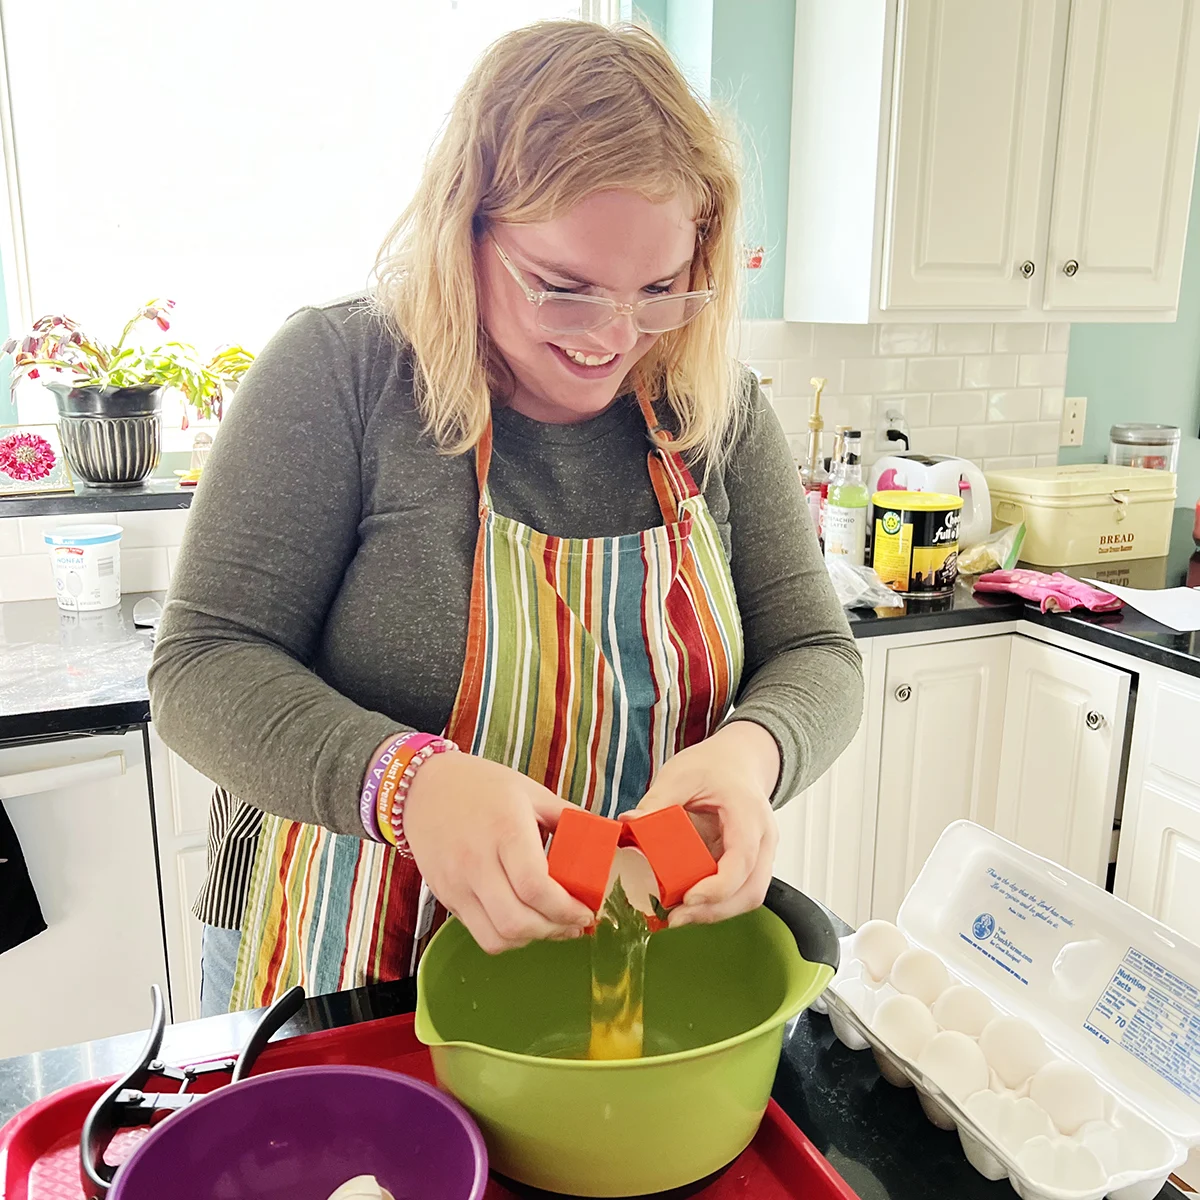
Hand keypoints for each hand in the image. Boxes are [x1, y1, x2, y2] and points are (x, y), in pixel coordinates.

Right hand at [403, 753, 594, 953]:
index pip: (536, 887)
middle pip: (517, 920)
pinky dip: (506, 936)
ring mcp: (457, 883)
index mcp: (505, 830)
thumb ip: (568, 817)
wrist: (422, 787)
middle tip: (575, 924)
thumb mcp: (530, 791)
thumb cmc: (481, 785)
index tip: (587, 911)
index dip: (566, 909)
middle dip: (554, 930)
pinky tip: (522, 920)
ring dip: (531, 939)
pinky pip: (479, 933)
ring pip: (497, 937)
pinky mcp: (446, 896)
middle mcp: (477, 861)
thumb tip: (606, 837)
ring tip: (551, 925)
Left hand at [627, 721, 779, 927]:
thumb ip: (657, 800)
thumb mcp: (681, 774)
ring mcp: (761, 854)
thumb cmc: (714, 766)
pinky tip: (687, 905)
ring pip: (748, 897)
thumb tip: (628, 822)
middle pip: (751, 889)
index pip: (742, 858)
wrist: (738, 761)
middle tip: (674, 918)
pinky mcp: (751, 865)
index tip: (688, 897)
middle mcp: (763, 838)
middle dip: (714, 910)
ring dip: (715, 912)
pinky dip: (716, 904)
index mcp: (748, 812)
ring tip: (677, 916)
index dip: (718, 886)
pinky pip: (740, 892)